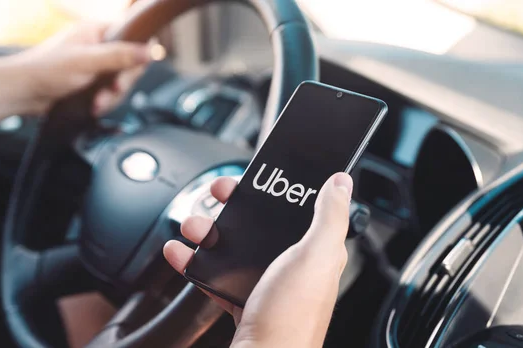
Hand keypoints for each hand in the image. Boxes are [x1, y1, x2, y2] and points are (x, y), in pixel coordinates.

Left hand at [13, 22, 150, 115]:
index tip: (133, 70)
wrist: (22, 93)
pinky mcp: (91, 83)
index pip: (133, 37)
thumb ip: (119, 56)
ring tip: (96, 103)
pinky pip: (110, 93)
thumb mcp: (86, 62)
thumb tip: (149, 51)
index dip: (138, 55)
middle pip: (130, 64)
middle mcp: (98, 46)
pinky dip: (104, 102)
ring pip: (120, 82)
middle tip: (112, 90)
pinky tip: (93, 106)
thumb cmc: (45, 70)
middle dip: (121, 83)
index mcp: (97, 31)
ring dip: (111, 97)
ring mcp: (95, 65)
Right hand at [163, 173, 352, 346]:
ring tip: (193, 225)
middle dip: (234, 205)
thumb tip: (341, 182)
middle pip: (261, 223)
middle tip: (217, 194)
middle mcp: (292, 266)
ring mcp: (265, 283)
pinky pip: (215, 273)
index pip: (300, 208)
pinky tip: (180, 252)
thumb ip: (330, 217)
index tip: (258, 176)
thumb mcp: (315, 257)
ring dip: (208, 230)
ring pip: (234, 245)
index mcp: (315, 253)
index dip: (279, 189)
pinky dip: (195, 261)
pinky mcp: (242, 299)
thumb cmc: (291, 318)